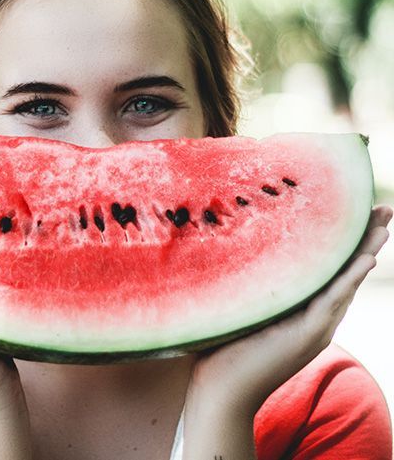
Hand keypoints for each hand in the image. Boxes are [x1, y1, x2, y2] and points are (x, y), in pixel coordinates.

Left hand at [187, 204, 391, 415]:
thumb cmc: (224, 348)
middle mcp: (317, 317)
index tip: (357, 212)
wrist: (221, 391)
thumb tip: (235, 245)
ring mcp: (316, 327)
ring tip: (384, 223)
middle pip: (347, 271)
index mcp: (304, 310)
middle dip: (366, 239)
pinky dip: (350, 278)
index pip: (332, 269)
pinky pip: (333, 301)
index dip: (346, 242)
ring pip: (347, 282)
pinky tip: (366, 257)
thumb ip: (254, 284)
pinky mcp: (307, 335)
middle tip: (384, 208)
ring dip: (366, 250)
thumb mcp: (245, 307)